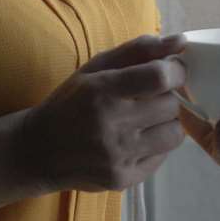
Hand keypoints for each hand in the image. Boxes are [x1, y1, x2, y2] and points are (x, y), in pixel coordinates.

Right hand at [18, 33, 189, 192]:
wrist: (39, 150)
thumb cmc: (71, 101)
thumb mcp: (96, 67)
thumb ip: (139, 50)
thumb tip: (180, 40)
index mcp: (102, 90)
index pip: (159, 77)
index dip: (176, 72)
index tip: (172, 72)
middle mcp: (111, 125)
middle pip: (171, 105)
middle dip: (169, 97)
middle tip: (154, 97)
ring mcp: (118, 156)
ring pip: (174, 134)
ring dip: (167, 123)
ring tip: (147, 119)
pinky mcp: (123, 179)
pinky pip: (162, 158)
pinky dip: (156, 146)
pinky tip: (136, 140)